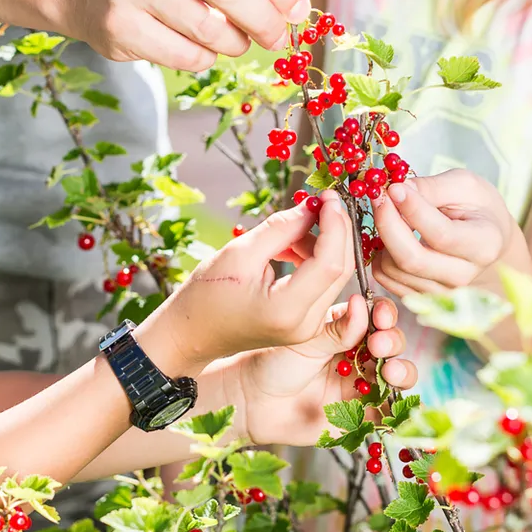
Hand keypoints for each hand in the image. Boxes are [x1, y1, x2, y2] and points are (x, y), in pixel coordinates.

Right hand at [69, 0, 309, 69]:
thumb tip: (292, 10)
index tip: (300, 11)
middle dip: (264, 20)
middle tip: (279, 38)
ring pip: (208, 28)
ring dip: (235, 43)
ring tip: (237, 42)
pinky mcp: (118, 24)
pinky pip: (185, 55)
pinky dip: (206, 58)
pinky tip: (202, 49)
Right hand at [137, 190, 353, 376]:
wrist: (191, 335)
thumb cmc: (207, 294)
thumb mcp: (240, 252)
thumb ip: (282, 228)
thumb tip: (315, 205)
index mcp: (287, 310)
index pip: (330, 263)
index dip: (335, 225)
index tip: (328, 196)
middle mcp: (306, 325)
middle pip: (340, 269)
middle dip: (336, 230)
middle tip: (321, 201)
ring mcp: (308, 329)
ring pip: (335, 276)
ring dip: (323, 244)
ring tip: (290, 230)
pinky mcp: (306, 324)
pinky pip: (323, 285)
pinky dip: (315, 259)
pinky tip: (291, 248)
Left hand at [232, 295, 416, 445]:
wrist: (251, 400)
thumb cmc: (272, 361)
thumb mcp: (305, 339)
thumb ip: (337, 328)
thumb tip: (363, 303)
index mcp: (345, 329)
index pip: (376, 316)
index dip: (384, 314)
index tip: (381, 315)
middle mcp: (357, 354)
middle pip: (392, 344)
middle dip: (392, 341)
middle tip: (378, 344)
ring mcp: (360, 384)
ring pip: (398, 376)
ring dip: (401, 370)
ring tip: (387, 371)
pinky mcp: (360, 415)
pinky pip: (388, 412)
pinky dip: (397, 407)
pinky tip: (393, 400)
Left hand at [370, 170, 514, 296]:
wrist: (488, 238)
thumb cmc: (478, 207)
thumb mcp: (464, 185)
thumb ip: (431, 188)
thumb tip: (396, 192)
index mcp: (483, 245)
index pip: (440, 234)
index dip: (412, 210)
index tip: (395, 188)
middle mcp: (464, 275)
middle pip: (412, 259)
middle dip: (387, 224)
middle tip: (380, 197)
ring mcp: (442, 292)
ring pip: (394, 270)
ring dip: (382, 237)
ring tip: (392, 214)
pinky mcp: (421, 297)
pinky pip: (386, 279)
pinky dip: (379, 254)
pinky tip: (393, 236)